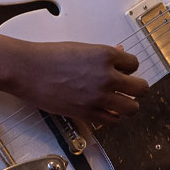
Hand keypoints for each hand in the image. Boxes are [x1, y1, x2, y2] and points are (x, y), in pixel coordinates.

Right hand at [16, 41, 148, 125]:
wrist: (29, 70)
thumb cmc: (51, 56)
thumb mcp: (82, 48)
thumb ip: (104, 54)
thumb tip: (120, 54)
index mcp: (106, 55)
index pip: (134, 64)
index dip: (128, 68)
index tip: (123, 71)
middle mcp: (107, 76)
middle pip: (141, 88)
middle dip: (137, 88)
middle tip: (130, 89)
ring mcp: (98, 96)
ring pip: (132, 108)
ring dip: (129, 105)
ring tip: (122, 102)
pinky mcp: (87, 113)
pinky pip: (113, 121)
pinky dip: (114, 118)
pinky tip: (108, 112)